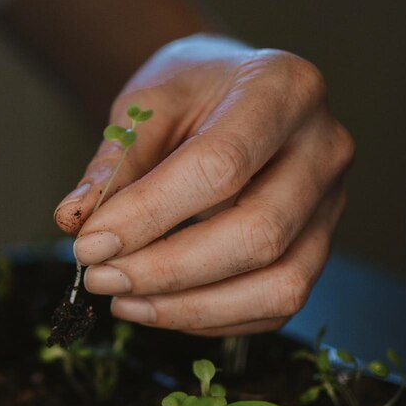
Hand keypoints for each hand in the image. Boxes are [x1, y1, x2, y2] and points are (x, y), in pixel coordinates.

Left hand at [54, 35, 353, 335]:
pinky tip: (156, 306)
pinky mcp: (319, 245)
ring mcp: (331, 203)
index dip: (150, 214)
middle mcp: (324, 147)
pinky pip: (275, 305)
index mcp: (284, 90)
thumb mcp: (145, 105)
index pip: (221, 165)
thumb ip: (114, 163)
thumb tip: (74, 221)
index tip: (89, 245)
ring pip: (279, 284)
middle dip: (169, 270)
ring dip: (191, 307)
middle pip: (258, 234)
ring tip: (123, 301)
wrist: (232, 88)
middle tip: (100, 278)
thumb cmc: (189, 91)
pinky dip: (211, 317)